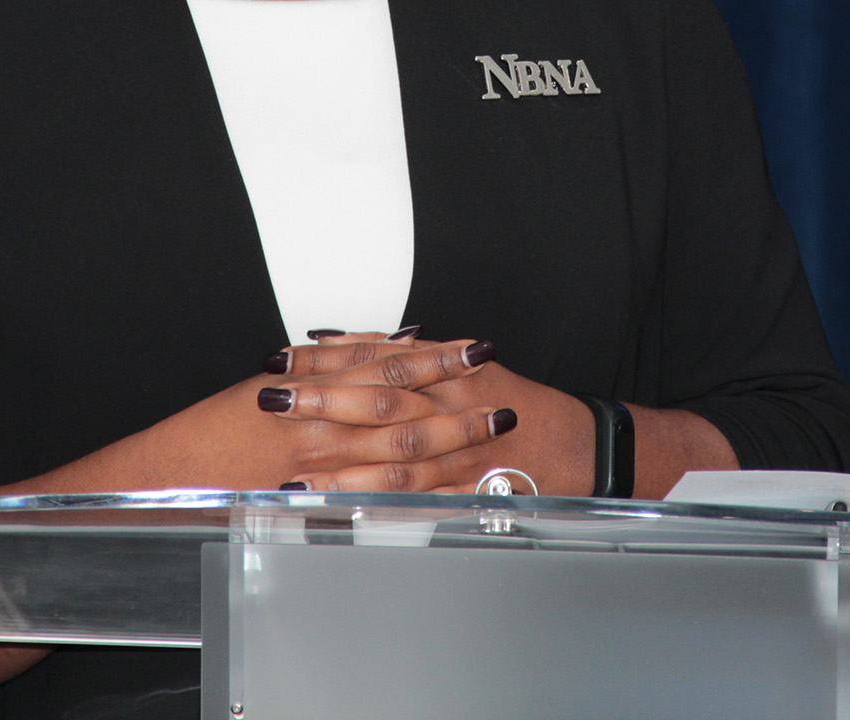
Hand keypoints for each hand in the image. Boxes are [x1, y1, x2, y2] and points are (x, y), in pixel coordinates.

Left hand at [272, 335, 591, 494]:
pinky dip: (380, 504)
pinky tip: (343, 509)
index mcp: (447, 368)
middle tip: (273, 400)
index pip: (375, 357)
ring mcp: (458, 451)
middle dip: (322, 401)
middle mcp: (450, 404)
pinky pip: (418, 498)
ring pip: (393, 456)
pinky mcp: (465, 489)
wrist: (576, 445)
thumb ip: (407, 354)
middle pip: (378, 400)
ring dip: (340, 465)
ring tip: (292, 472)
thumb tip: (343, 340)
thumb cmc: (516, 402)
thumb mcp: (466, 364)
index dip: (325, 358)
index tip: (282, 358)